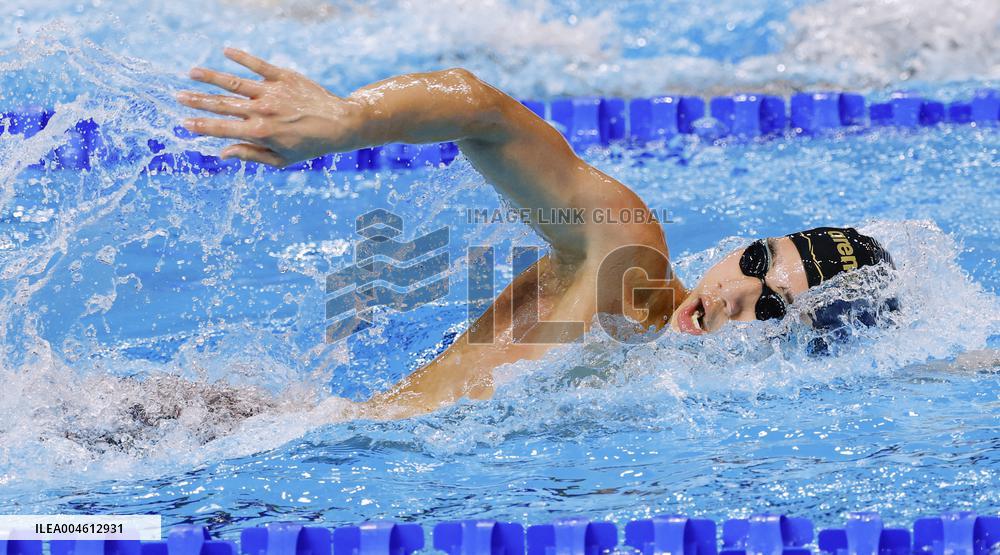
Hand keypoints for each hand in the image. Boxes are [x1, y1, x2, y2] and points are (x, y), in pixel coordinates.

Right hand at [176, 48, 360, 166]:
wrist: (340, 124)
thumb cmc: (310, 146)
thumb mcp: (281, 160)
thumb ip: (250, 155)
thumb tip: (222, 153)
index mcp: (260, 132)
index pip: (223, 128)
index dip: (201, 126)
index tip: (183, 123)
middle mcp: (263, 110)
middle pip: (223, 104)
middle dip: (197, 101)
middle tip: (176, 96)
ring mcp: (272, 92)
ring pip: (234, 82)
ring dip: (211, 77)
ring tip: (191, 73)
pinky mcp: (283, 77)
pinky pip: (258, 65)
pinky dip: (241, 58)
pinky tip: (225, 51)